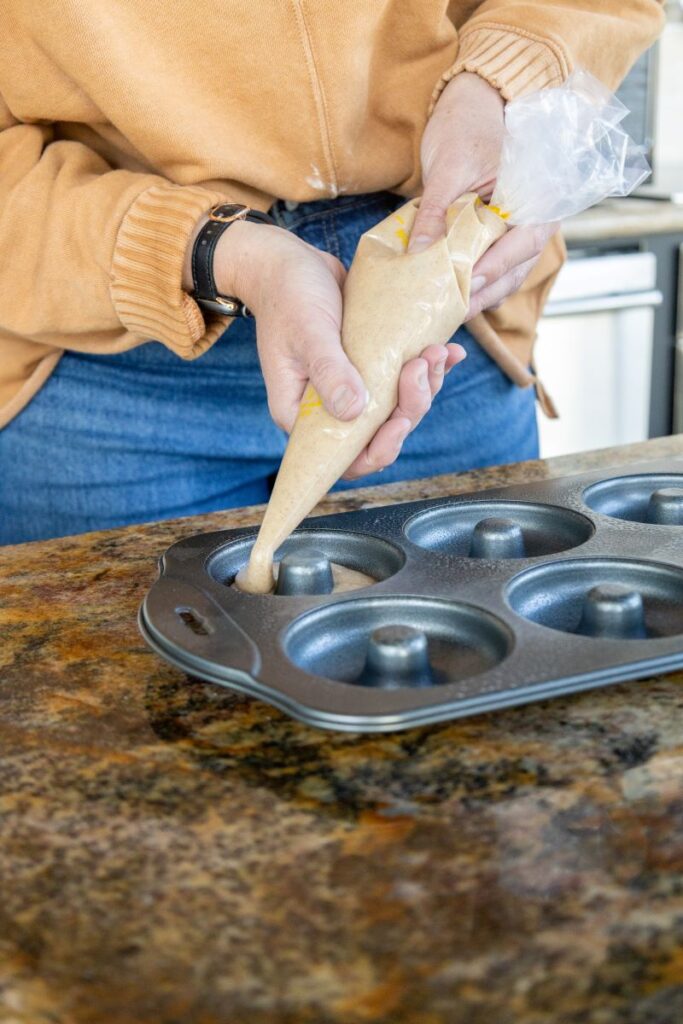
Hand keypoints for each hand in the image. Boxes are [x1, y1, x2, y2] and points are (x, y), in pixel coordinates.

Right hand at [196, 220, 465, 477]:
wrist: (287, 262)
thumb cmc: (288, 295)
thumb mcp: (309, 331)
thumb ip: (330, 372)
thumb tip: (354, 412)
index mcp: (304, 413)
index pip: (345, 456)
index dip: (378, 450)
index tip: (400, 421)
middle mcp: (329, 407)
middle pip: (380, 432)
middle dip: (411, 406)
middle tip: (422, 367)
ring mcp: (351, 387)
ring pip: (398, 406)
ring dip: (425, 385)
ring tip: (436, 351)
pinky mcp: (369, 364)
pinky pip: (403, 378)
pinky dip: (430, 367)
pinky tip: (450, 350)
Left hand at [409, 72, 556, 314]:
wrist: (473, 106)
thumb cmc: (467, 127)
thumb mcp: (448, 169)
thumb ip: (436, 211)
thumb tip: (418, 254)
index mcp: (535, 196)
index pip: (522, 241)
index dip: (496, 267)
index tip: (468, 285)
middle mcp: (534, 219)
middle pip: (516, 268)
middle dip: (485, 293)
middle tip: (452, 312)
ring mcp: (518, 231)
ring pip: (506, 276)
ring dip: (480, 297)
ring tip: (447, 314)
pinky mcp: (499, 238)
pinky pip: (494, 270)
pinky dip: (475, 287)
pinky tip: (450, 298)